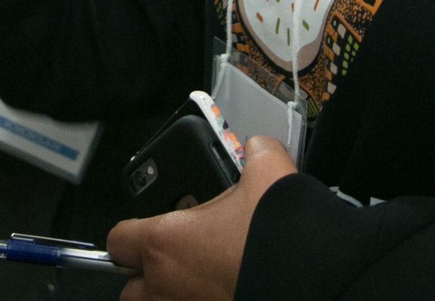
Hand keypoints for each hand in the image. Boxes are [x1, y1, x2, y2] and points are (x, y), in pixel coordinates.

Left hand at [107, 137, 298, 300]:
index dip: (132, 234)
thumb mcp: (268, 173)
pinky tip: (226, 290)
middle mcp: (168, 286)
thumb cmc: (280, 235)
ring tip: (200, 280)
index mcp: (165, 242)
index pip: (119, 241)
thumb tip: (259, 148)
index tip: (150, 231)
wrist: (315, 280)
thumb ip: (254, 154)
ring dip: (172, 295)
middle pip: (133, 290)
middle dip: (149, 277)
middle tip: (178, 262)